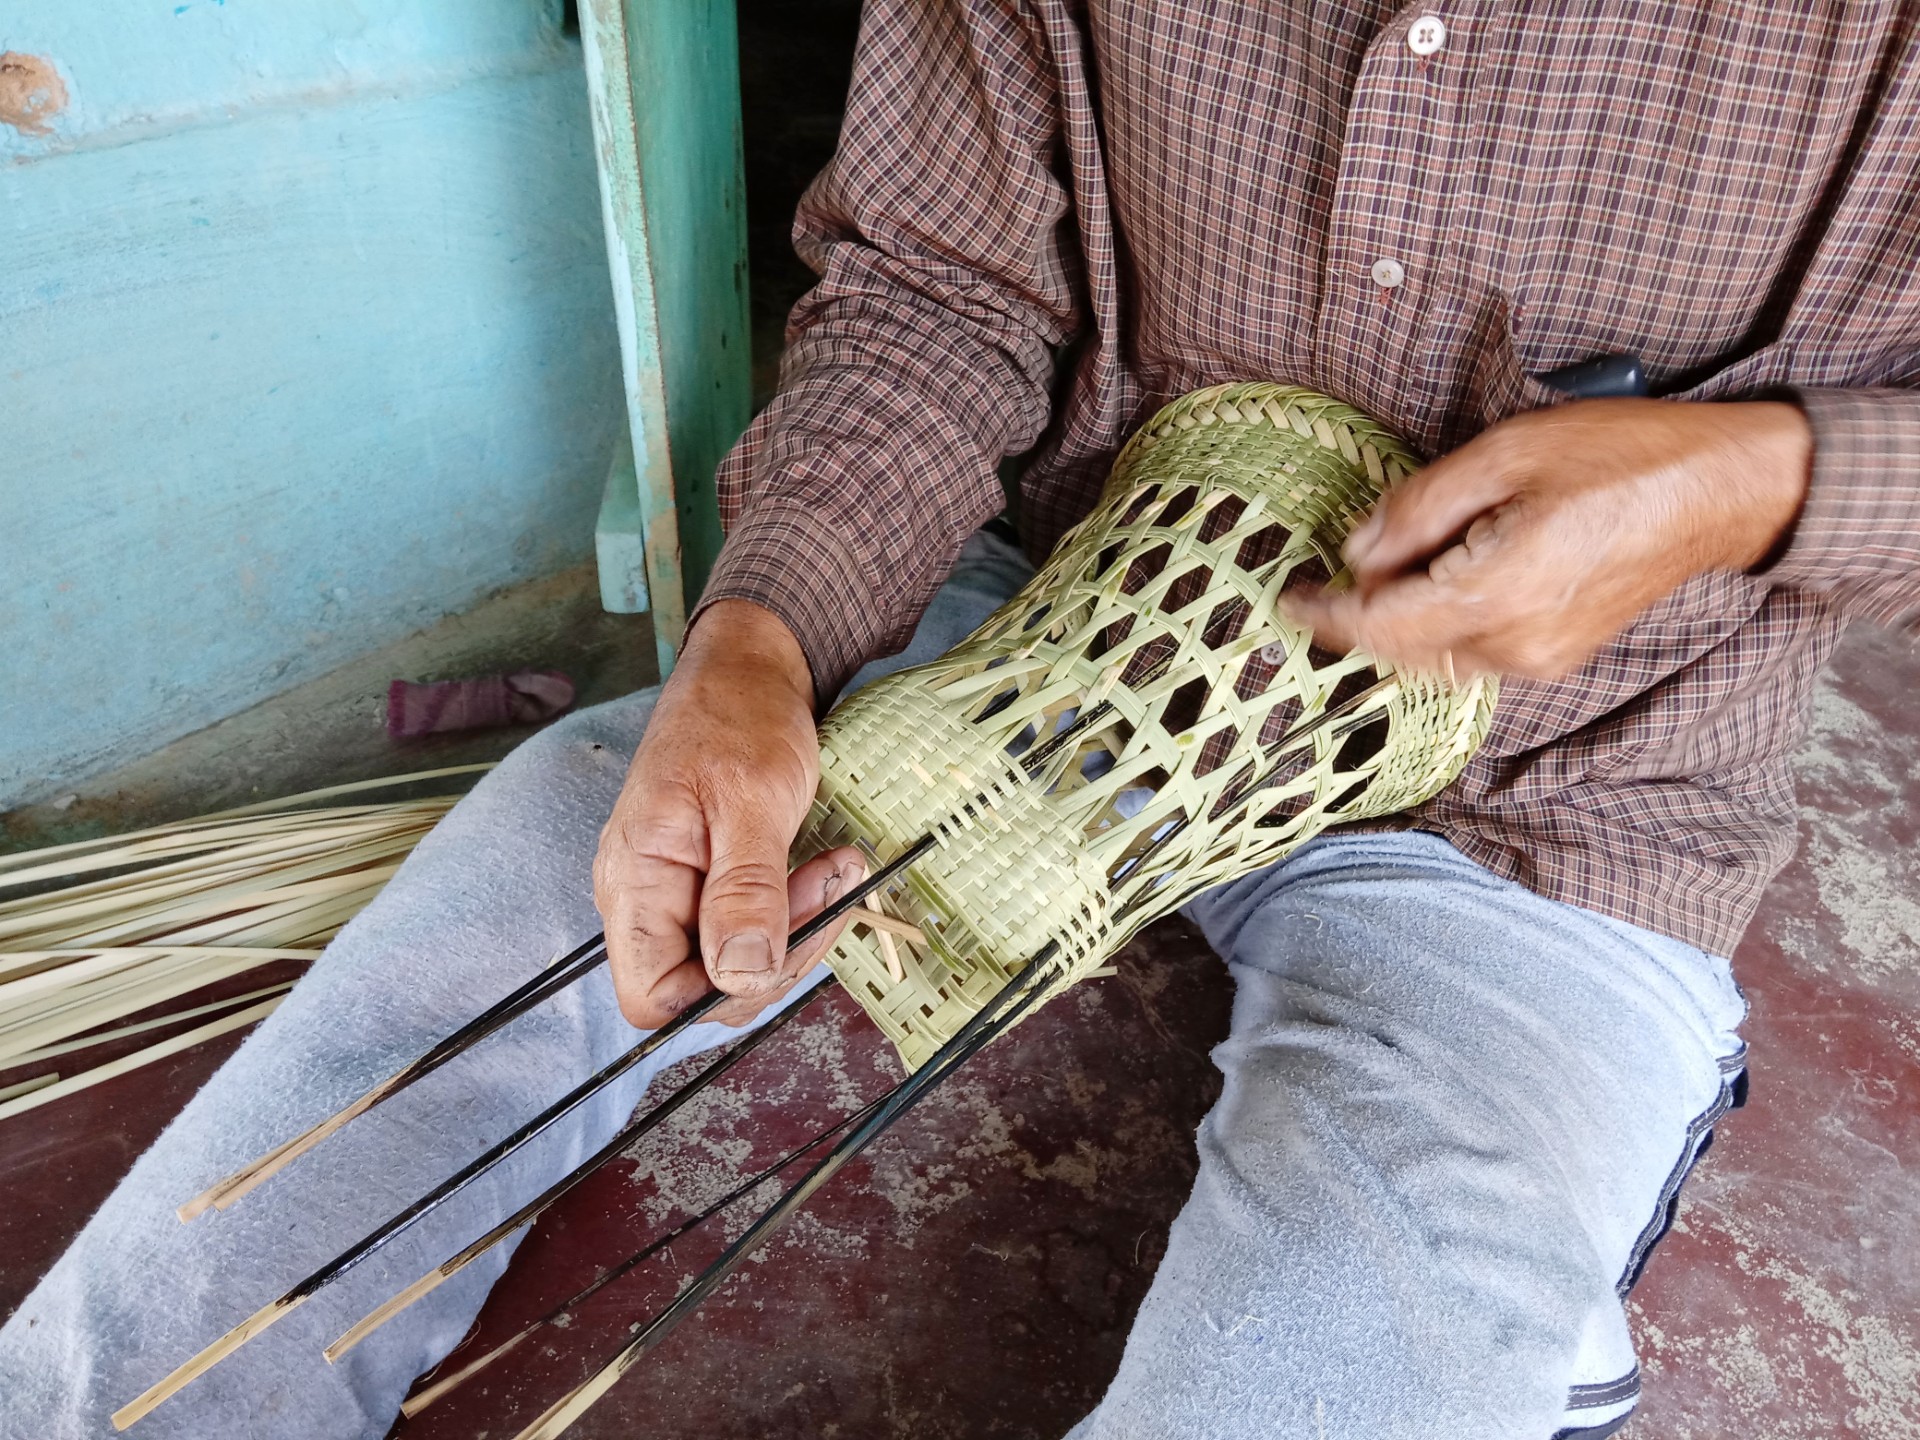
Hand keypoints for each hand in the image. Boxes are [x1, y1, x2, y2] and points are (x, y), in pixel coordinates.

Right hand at [593, 600, 865, 1027]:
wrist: (748, 668)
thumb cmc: (740, 715)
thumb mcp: (752, 800)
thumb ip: (743, 892)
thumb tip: (740, 976)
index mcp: (635, 880)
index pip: (652, 996)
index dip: (720, 994)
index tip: (783, 943)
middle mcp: (645, 896)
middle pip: (702, 986)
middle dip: (776, 954)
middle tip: (829, 888)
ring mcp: (677, 890)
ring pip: (735, 961)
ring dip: (797, 929)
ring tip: (837, 869)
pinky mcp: (710, 881)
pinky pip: (750, 927)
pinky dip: (795, 909)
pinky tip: (825, 868)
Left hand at [1283, 399, 1811, 679]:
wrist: (1717, 494)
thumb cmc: (1618, 457)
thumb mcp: (1504, 454)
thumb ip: (1419, 507)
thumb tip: (1356, 551)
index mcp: (1494, 595)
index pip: (1378, 625)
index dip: (1322, 615)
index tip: (1287, 598)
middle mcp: (1511, 645)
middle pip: (1399, 647)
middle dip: (1357, 615)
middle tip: (1326, 575)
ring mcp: (1536, 660)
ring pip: (1431, 654)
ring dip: (1396, 620)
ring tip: (1385, 568)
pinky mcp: (1553, 659)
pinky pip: (1469, 652)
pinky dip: (1435, 624)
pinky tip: (1437, 580)